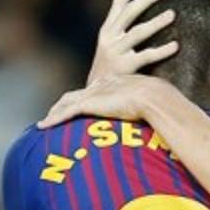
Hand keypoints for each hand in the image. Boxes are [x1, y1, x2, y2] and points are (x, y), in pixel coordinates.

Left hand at [38, 74, 172, 128]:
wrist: (156, 97)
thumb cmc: (161, 102)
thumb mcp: (155, 104)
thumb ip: (152, 109)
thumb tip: (166, 121)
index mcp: (116, 82)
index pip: (94, 90)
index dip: (85, 98)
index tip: (79, 106)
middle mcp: (102, 85)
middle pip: (77, 94)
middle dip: (64, 104)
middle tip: (55, 113)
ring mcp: (95, 94)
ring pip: (67, 103)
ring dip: (55, 112)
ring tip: (45, 122)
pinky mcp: (89, 103)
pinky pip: (65, 112)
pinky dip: (53, 119)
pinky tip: (43, 126)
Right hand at [88, 0, 177, 83]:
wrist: (95, 97)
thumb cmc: (109, 70)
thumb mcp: (110, 47)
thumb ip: (123, 31)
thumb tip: (142, 14)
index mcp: (107, 29)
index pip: (119, 2)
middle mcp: (109, 37)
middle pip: (129, 11)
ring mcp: (115, 52)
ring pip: (138, 32)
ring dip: (156, 21)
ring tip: (173, 14)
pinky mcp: (124, 68)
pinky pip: (146, 56)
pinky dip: (162, 50)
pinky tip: (176, 45)